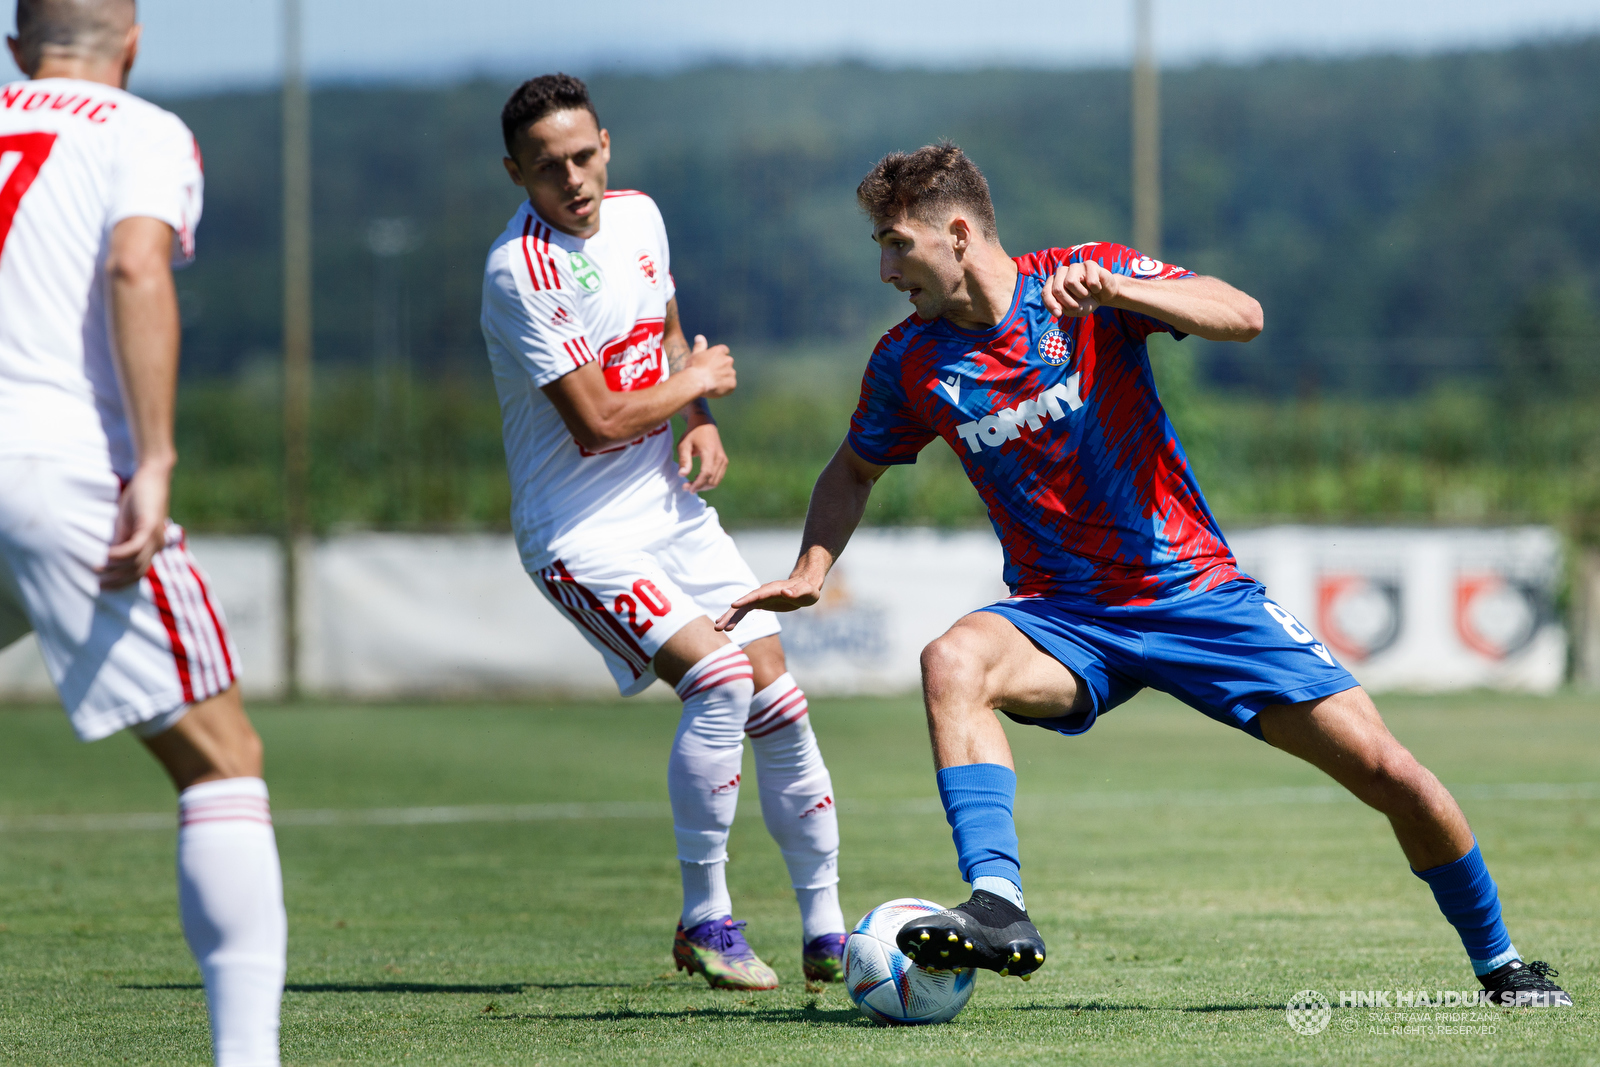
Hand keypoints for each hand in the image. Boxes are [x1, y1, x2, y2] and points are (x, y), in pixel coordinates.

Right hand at [99, 462, 171, 589]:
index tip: (105, 587)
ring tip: (97, 571)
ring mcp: (155, 537)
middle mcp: (157, 544)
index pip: (139, 572)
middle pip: (138, 572)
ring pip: (136, 563)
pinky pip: (134, 548)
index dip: (123, 582)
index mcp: (153, 545)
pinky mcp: (149, 527)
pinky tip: (106, 558)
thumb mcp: (127, 525)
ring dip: (115, 570)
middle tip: (100, 586)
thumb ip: (121, 541)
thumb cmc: (138, 500)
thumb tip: (109, 558)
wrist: (151, 477)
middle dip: (118, 582)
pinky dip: (119, 556)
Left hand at [677, 420, 727, 490]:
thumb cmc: (692, 434)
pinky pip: (718, 477)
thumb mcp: (684, 445)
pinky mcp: (724, 462)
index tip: (688, 489)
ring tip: (691, 484)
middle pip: (712, 480)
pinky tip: (698, 479)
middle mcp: (720, 457)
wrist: (705, 424)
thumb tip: (682, 475)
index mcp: (710, 452)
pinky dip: (709, 481)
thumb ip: (684, 460)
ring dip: (704, 486)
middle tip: (686, 487)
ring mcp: (724, 460)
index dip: (698, 484)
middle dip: (699, 487)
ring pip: (716, 481)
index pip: (706, 473)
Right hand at [684, 334, 735, 397]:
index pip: (724, 350)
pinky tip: (715, 389)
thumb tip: (700, 336)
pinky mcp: (732, 384)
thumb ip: (700, 346)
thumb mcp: (695, 354)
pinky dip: (725, 388)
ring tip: (711, 383)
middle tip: (710, 375)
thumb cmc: (694, 368)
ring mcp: (731, 372)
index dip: (719, 356)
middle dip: (721, 368)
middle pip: (727, 363)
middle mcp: (728, 360)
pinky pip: (730, 386)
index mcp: (719, 351)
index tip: (713, 362)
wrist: (696, 382)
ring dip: (723, 378)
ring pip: (729, 375)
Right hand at [714, 577, 821, 631]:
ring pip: (741, 608)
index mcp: (773, 589)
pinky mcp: (759, 603)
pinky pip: (744, 611)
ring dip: (729, 617)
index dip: (745, 600)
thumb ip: (798, 592)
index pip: (756, 595)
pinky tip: (728, 627)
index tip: (733, 606)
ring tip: (718, 628)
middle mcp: (762, 592)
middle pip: (744, 602)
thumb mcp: (807, 592)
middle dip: (731, 614)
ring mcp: (759, 598)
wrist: (804, 587)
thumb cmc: (808, 590)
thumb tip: (786, 592)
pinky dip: (736, 618)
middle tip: (718, 626)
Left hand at [1042, 260, 1122, 318]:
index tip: (1058, 315)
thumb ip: (1064, 309)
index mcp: (1054, 283)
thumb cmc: (1087, 301)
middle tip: (1078, 307)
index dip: (1050, 304)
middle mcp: (1062, 272)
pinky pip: (1089, 280)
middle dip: (1068, 303)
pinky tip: (1097, 288)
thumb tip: (1058, 309)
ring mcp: (1075, 266)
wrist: (1104, 294)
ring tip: (1087, 295)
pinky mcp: (1089, 264)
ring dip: (1081, 294)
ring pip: (1070, 282)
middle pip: (1057, 289)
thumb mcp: (1074, 310)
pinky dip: (1095, 289)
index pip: (1046, 292)